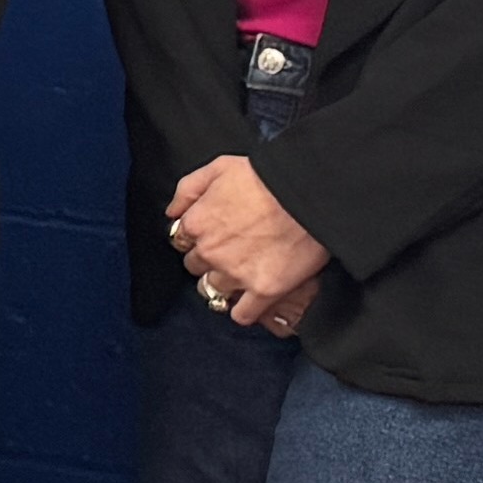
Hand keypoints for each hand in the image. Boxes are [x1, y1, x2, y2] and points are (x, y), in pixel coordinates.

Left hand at [167, 155, 332, 327]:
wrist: (309, 192)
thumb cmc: (266, 176)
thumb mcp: (218, 167)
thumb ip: (188, 190)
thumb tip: (172, 213)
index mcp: (196, 223)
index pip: (180, 242)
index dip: (196, 239)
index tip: (212, 236)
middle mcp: (210, 252)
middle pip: (195, 267)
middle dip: (208, 260)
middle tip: (231, 252)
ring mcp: (236, 274)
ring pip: (213, 291)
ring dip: (223, 286)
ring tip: (242, 276)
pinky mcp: (264, 290)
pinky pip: (242, 315)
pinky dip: (243, 311)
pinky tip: (251, 301)